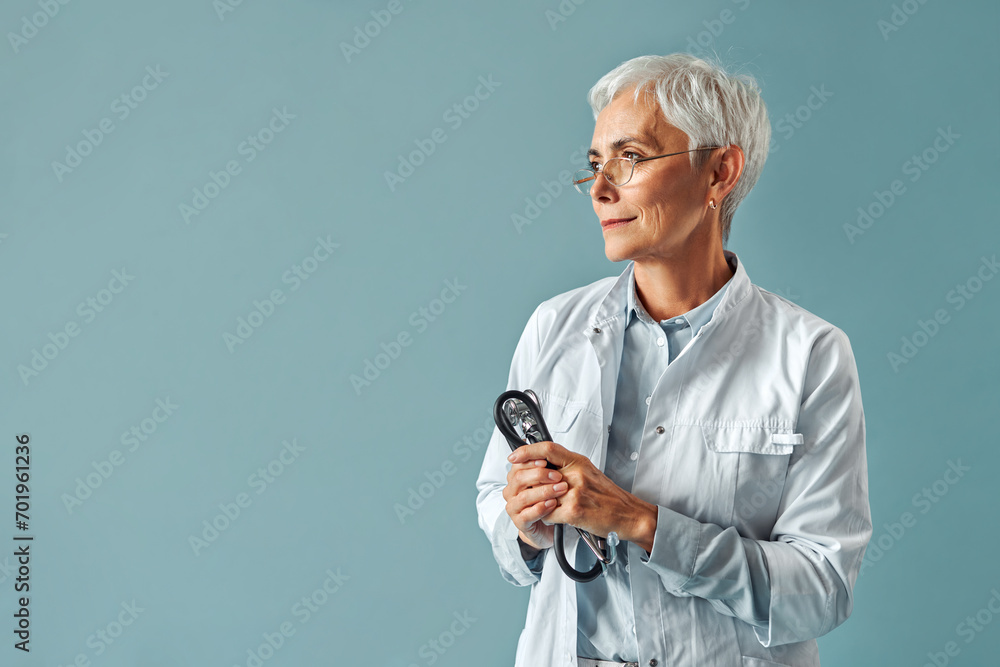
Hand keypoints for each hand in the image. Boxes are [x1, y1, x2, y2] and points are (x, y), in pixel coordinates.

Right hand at [502, 449, 567, 550]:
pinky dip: (540, 508)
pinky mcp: (520, 522)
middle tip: (558, 476)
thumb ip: (549, 463)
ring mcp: (515, 507)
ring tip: (560, 490)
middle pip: (519, 478)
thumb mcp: (553, 479)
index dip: (531, 460)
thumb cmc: (552, 500)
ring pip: (523, 496)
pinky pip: (526, 515)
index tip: (546, 460)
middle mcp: (513, 491)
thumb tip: (549, 447)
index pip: (518, 463)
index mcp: (518, 477)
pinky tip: (552, 504)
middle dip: (539, 475)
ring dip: (543, 491)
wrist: (553, 526)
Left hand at [507, 440, 658, 550]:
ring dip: (540, 503)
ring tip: (546, 505)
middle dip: (530, 484)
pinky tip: (556, 517)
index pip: (548, 449)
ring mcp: (575, 492)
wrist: (628, 514)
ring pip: (542, 495)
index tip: (514, 456)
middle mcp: (576, 474)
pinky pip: (548, 513)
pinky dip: (548, 517)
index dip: (527, 450)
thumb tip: (543, 465)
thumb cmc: (609, 496)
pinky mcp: (574, 511)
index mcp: (578, 462)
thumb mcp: (589, 473)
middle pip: (539, 473)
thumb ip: (567, 468)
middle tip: (527, 488)